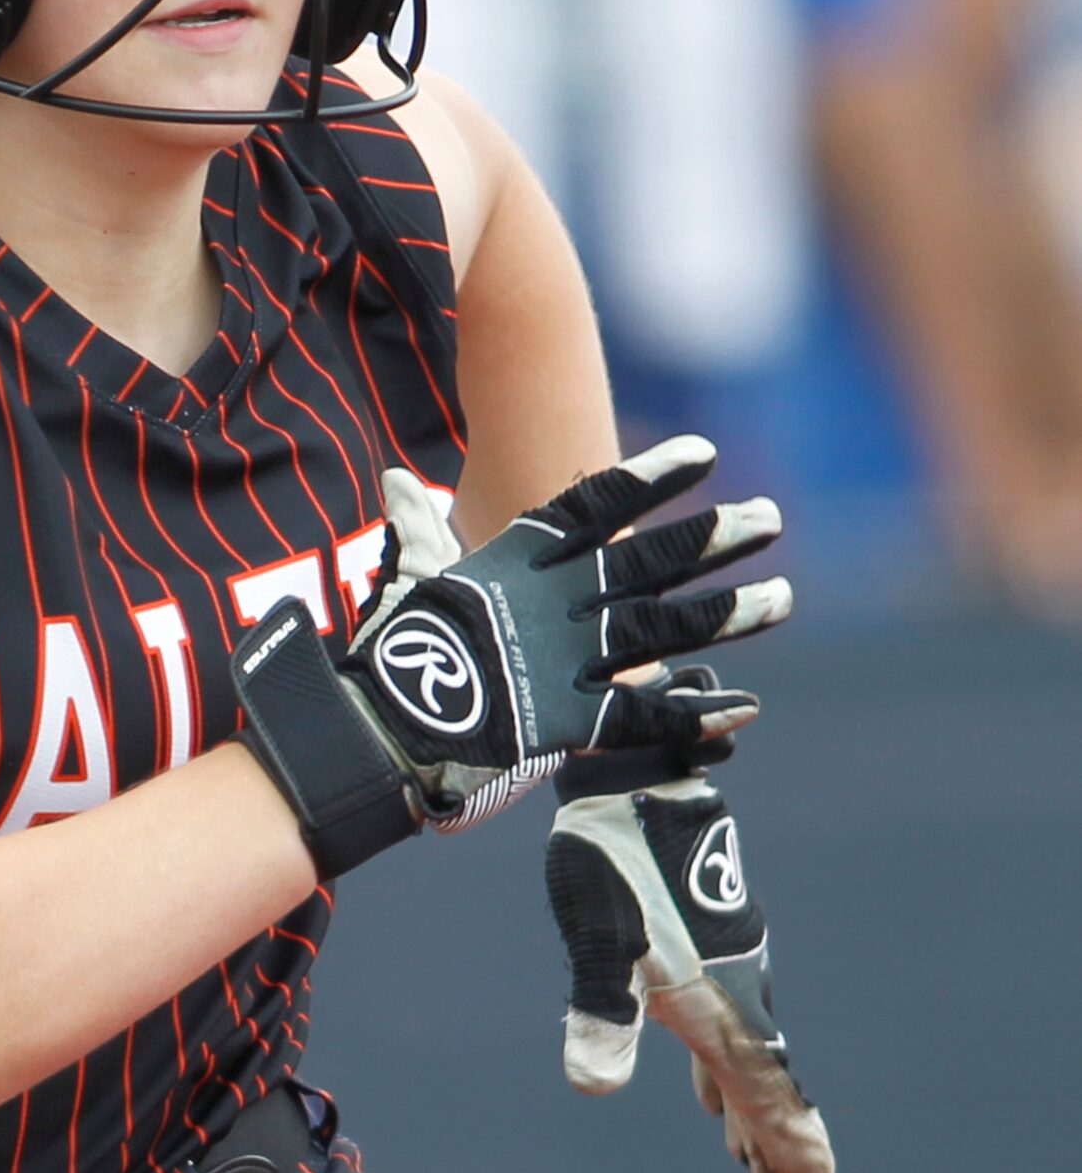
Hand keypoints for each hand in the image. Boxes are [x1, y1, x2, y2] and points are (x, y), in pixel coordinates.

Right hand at [227, 435, 790, 880]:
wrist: (390, 716)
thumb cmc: (392, 640)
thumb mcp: (408, 570)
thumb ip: (416, 525)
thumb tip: (398, 481)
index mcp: (521, 557)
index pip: (598, 502)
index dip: (654, 476)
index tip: (704, 454)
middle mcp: (560, 599)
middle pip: (652, 559)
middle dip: (714, 537)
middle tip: (769, 519)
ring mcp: (573, 656)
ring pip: (668, 627)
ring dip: (730, 614)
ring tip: (783, 599)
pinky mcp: (577, 718)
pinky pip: (649, 714)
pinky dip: (695, 714)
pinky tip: (742, 706)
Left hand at [547, 716, 836, 1172]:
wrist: (632, 772)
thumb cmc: (612, 856)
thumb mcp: (599, 935)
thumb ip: (602, 1009)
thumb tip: (592, 1087)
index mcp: (719, 999)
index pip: (763, 1086)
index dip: (786, 1137)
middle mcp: (734, 984)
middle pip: (759, 1076)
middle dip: (768, 1135)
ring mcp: (724, 959)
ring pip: (741, 1045)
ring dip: (744, 1099)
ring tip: (738, 1148)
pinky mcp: (704, 935)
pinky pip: (723, 1014)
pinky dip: (719, 1057)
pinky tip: (699, 1072)